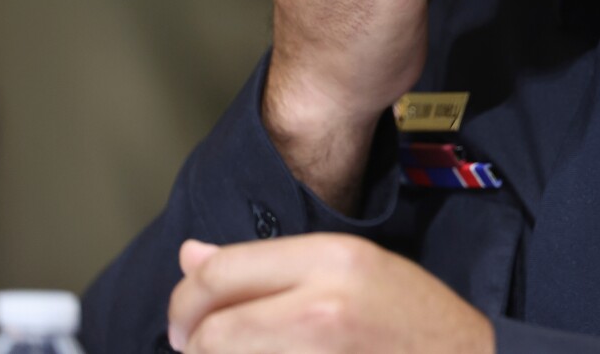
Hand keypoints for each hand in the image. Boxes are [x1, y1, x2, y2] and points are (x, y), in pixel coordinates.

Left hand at [167, 235, 493, 353]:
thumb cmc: (413, 319)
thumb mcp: (351, 266)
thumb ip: (268, 263)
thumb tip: (190, 255)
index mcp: (332, 259)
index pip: (219, 273)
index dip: (186, 299)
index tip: (186, 317)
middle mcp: (322, 308)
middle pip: (211, 329)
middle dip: (193, 342)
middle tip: (199, 347)